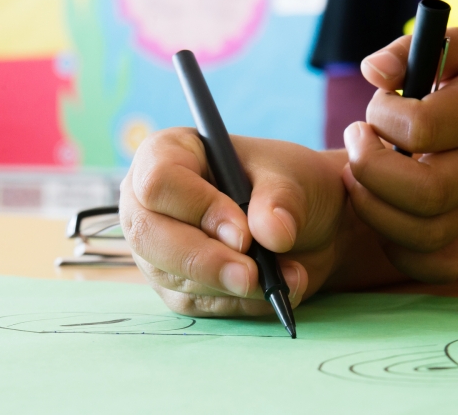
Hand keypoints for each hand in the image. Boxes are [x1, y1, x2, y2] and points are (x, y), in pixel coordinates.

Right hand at [119, 128, 347, 316]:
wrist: (309, 225)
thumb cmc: (289, 185)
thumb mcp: (292, 178)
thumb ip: (280, 201)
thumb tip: (273, 234)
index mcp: (169, 152)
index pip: (159, 181)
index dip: (199, 208)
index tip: (244, 233)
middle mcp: (149, 201)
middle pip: (148, 236)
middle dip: (205, 260)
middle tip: (252, 274)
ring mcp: (158, 248)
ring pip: (172, 277)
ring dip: (231, 285)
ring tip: (286, 275)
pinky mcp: (177, 286)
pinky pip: (197, 304)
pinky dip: (240, 302)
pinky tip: (273, 289)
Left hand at [344, 28, 457, 279]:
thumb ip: (412, 49)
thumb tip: (370, 70)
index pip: (425, 128)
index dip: (385, 115)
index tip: (381, 102)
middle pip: (425, 193)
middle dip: (370, 169)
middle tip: (357, 140)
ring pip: (423, 233)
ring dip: (373, 208)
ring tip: (358, 175)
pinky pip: (427, 258)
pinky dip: (391, 243)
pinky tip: (380, 206)